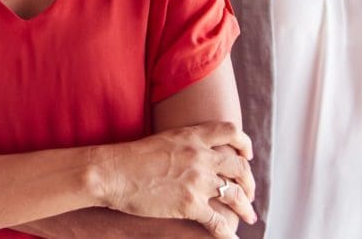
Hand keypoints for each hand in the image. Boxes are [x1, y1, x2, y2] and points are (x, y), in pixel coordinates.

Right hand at [98, 121, 255, 238]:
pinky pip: (219, 222)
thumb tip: (196, 157)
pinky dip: (228, 234)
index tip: (246, 156)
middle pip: (240, 168)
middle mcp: (200, 156)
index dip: (244, 144)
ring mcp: (198, 181)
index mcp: (192, 136)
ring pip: (236, 196)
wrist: (112, 172)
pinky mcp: (190, 205)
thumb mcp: (162, 140)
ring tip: (248, 216)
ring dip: (246, 208)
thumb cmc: (130, 158)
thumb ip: (184, 145)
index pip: (230, 131)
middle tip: (249, 193)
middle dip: (249, 183)